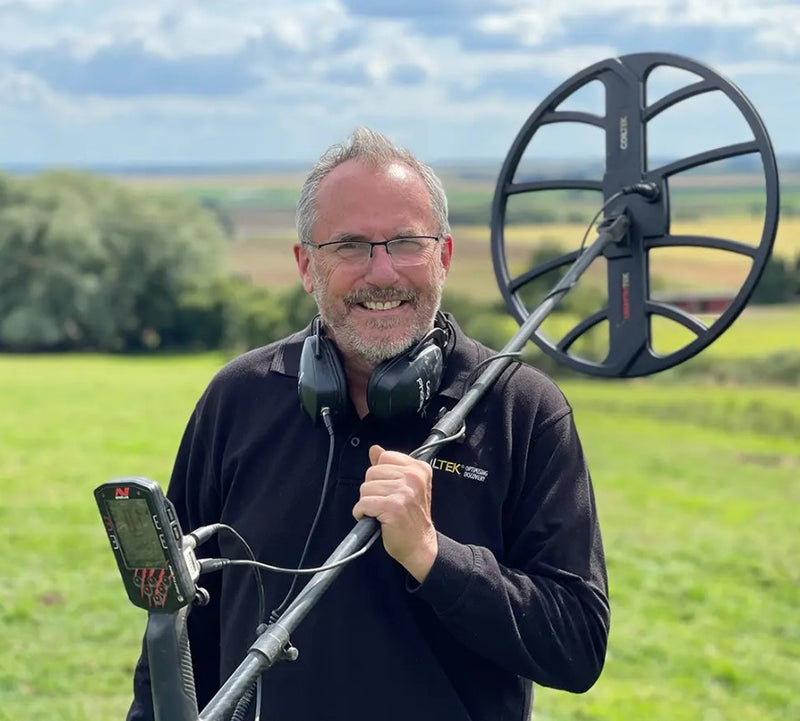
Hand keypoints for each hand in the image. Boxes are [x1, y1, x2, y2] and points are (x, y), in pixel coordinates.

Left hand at [352, 445, 437, 582]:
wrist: (420, 545)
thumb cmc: (412, 518)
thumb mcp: (407, 486)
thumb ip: (390, 466)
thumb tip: (375, 449)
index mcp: (419, 469)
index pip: (384, 457)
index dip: (380, 474)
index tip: (388, 488)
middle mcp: (414, 478)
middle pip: (372, 472)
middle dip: (372, 489)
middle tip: (384, 502)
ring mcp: (404, 492)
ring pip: (365, 488)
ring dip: (367, 502)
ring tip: (381, 511)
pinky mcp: (392, 507)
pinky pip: (362, 504)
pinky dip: (361, 513)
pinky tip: (373, 518)